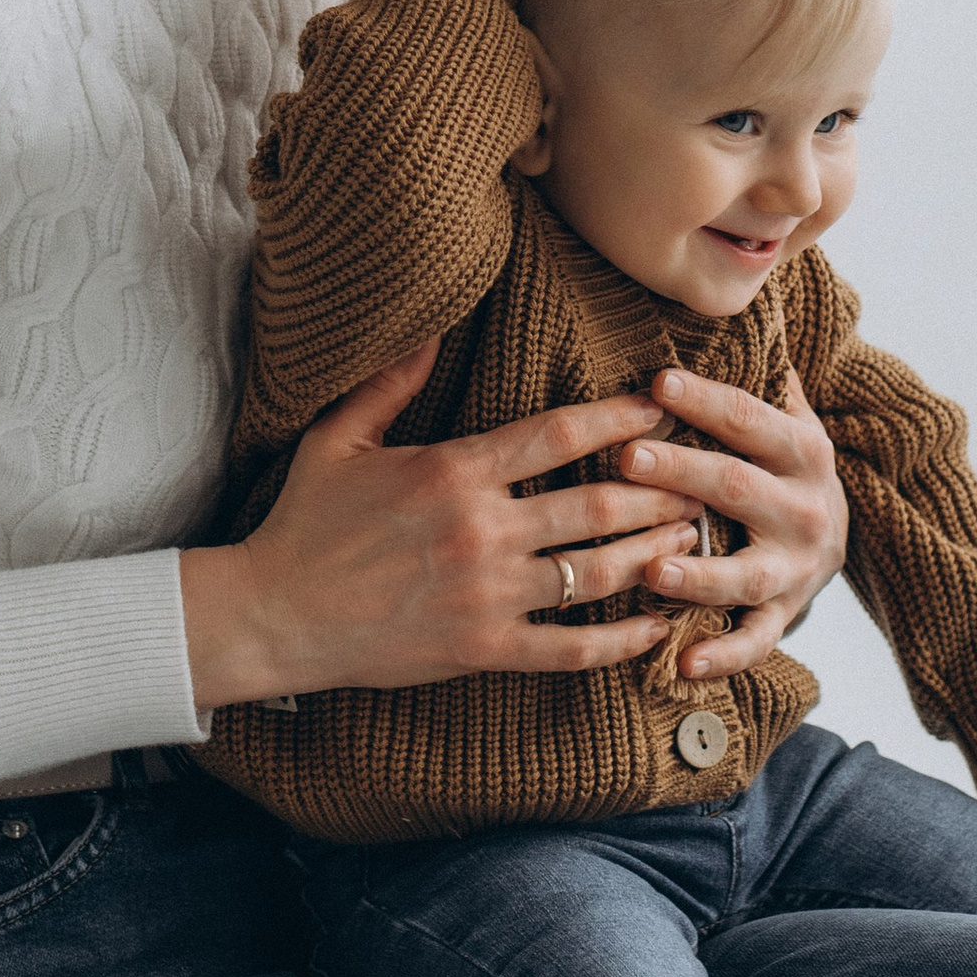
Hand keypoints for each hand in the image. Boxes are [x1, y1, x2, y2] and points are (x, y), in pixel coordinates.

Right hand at [182, 347, 700, 711]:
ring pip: (595, 573)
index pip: (557, 435)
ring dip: (654, 555)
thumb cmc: (305, 522)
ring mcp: (486, 595)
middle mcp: (481, 531)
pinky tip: (659, 627)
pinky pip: (569, 648)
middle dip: (660, 490)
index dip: (619, 420)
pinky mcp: (482, 651)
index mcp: (453, 471)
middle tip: (704, 478)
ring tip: (697, 539)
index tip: (660, 407)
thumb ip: (392, 382)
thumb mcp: (338, 437)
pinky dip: (621, 641)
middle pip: (596, 505)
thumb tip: (432, 325)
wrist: (272, 614)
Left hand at [616, 368, 850, 681]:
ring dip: (698, 573)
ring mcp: (796, 569)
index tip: (655, 382)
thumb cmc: (780, 465)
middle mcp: (805, 510)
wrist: (836, 539)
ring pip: (745, 574)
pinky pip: (753, 642)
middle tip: (627, 460)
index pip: (749, 419)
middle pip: (738, 488)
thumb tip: (739, 307)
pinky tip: (680, 663)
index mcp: (803, 451)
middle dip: (682, 474)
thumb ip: (759, 375)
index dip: (703, 400)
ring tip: (651, 568)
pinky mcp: (784, 617)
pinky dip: (720, 657)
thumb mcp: (784, 416)